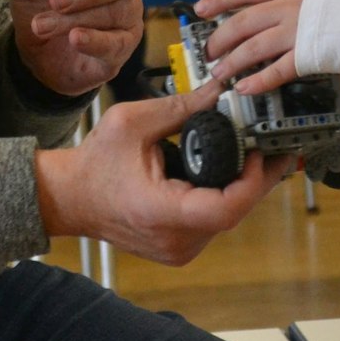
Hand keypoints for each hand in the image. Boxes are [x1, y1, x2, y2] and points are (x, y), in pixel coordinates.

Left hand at [11, 0, 142, 96]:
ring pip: (115, 12)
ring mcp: (128, 14)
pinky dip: (95, 41)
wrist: (39, 51)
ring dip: (75, 19)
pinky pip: (117, 42)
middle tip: (56, 1)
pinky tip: (75, 39)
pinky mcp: (124, 44)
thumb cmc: (40, 7)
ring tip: (44, 27)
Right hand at [35, 83, 290, 263]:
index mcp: (161, 212)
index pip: (226, 208)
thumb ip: (180, 107)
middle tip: (270, 144)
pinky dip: (224, 196)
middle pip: (235, 212)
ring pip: (228, 219)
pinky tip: (229, 172)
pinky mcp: (179, 248)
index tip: (260, 151)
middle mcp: (174, 240)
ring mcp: (178, 249)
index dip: (253, 180)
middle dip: (256, 178)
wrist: (69, 197)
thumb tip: (220, 91)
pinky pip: (214, 223)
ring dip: (242, 187)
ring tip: (252, 153)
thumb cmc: (94, 163)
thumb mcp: (132, 122)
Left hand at [193, 0, 311, 95]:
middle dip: (220, 38)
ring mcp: (298, 31)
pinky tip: (244, 88)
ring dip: (232, 62)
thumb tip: (268, 13)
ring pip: (254, 47)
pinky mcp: (309, 55)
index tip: (201, 9)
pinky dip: (258, 81)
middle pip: (243, 22)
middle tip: (208, 52)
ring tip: (218, 74)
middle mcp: (290, 7)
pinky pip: (277, 71)